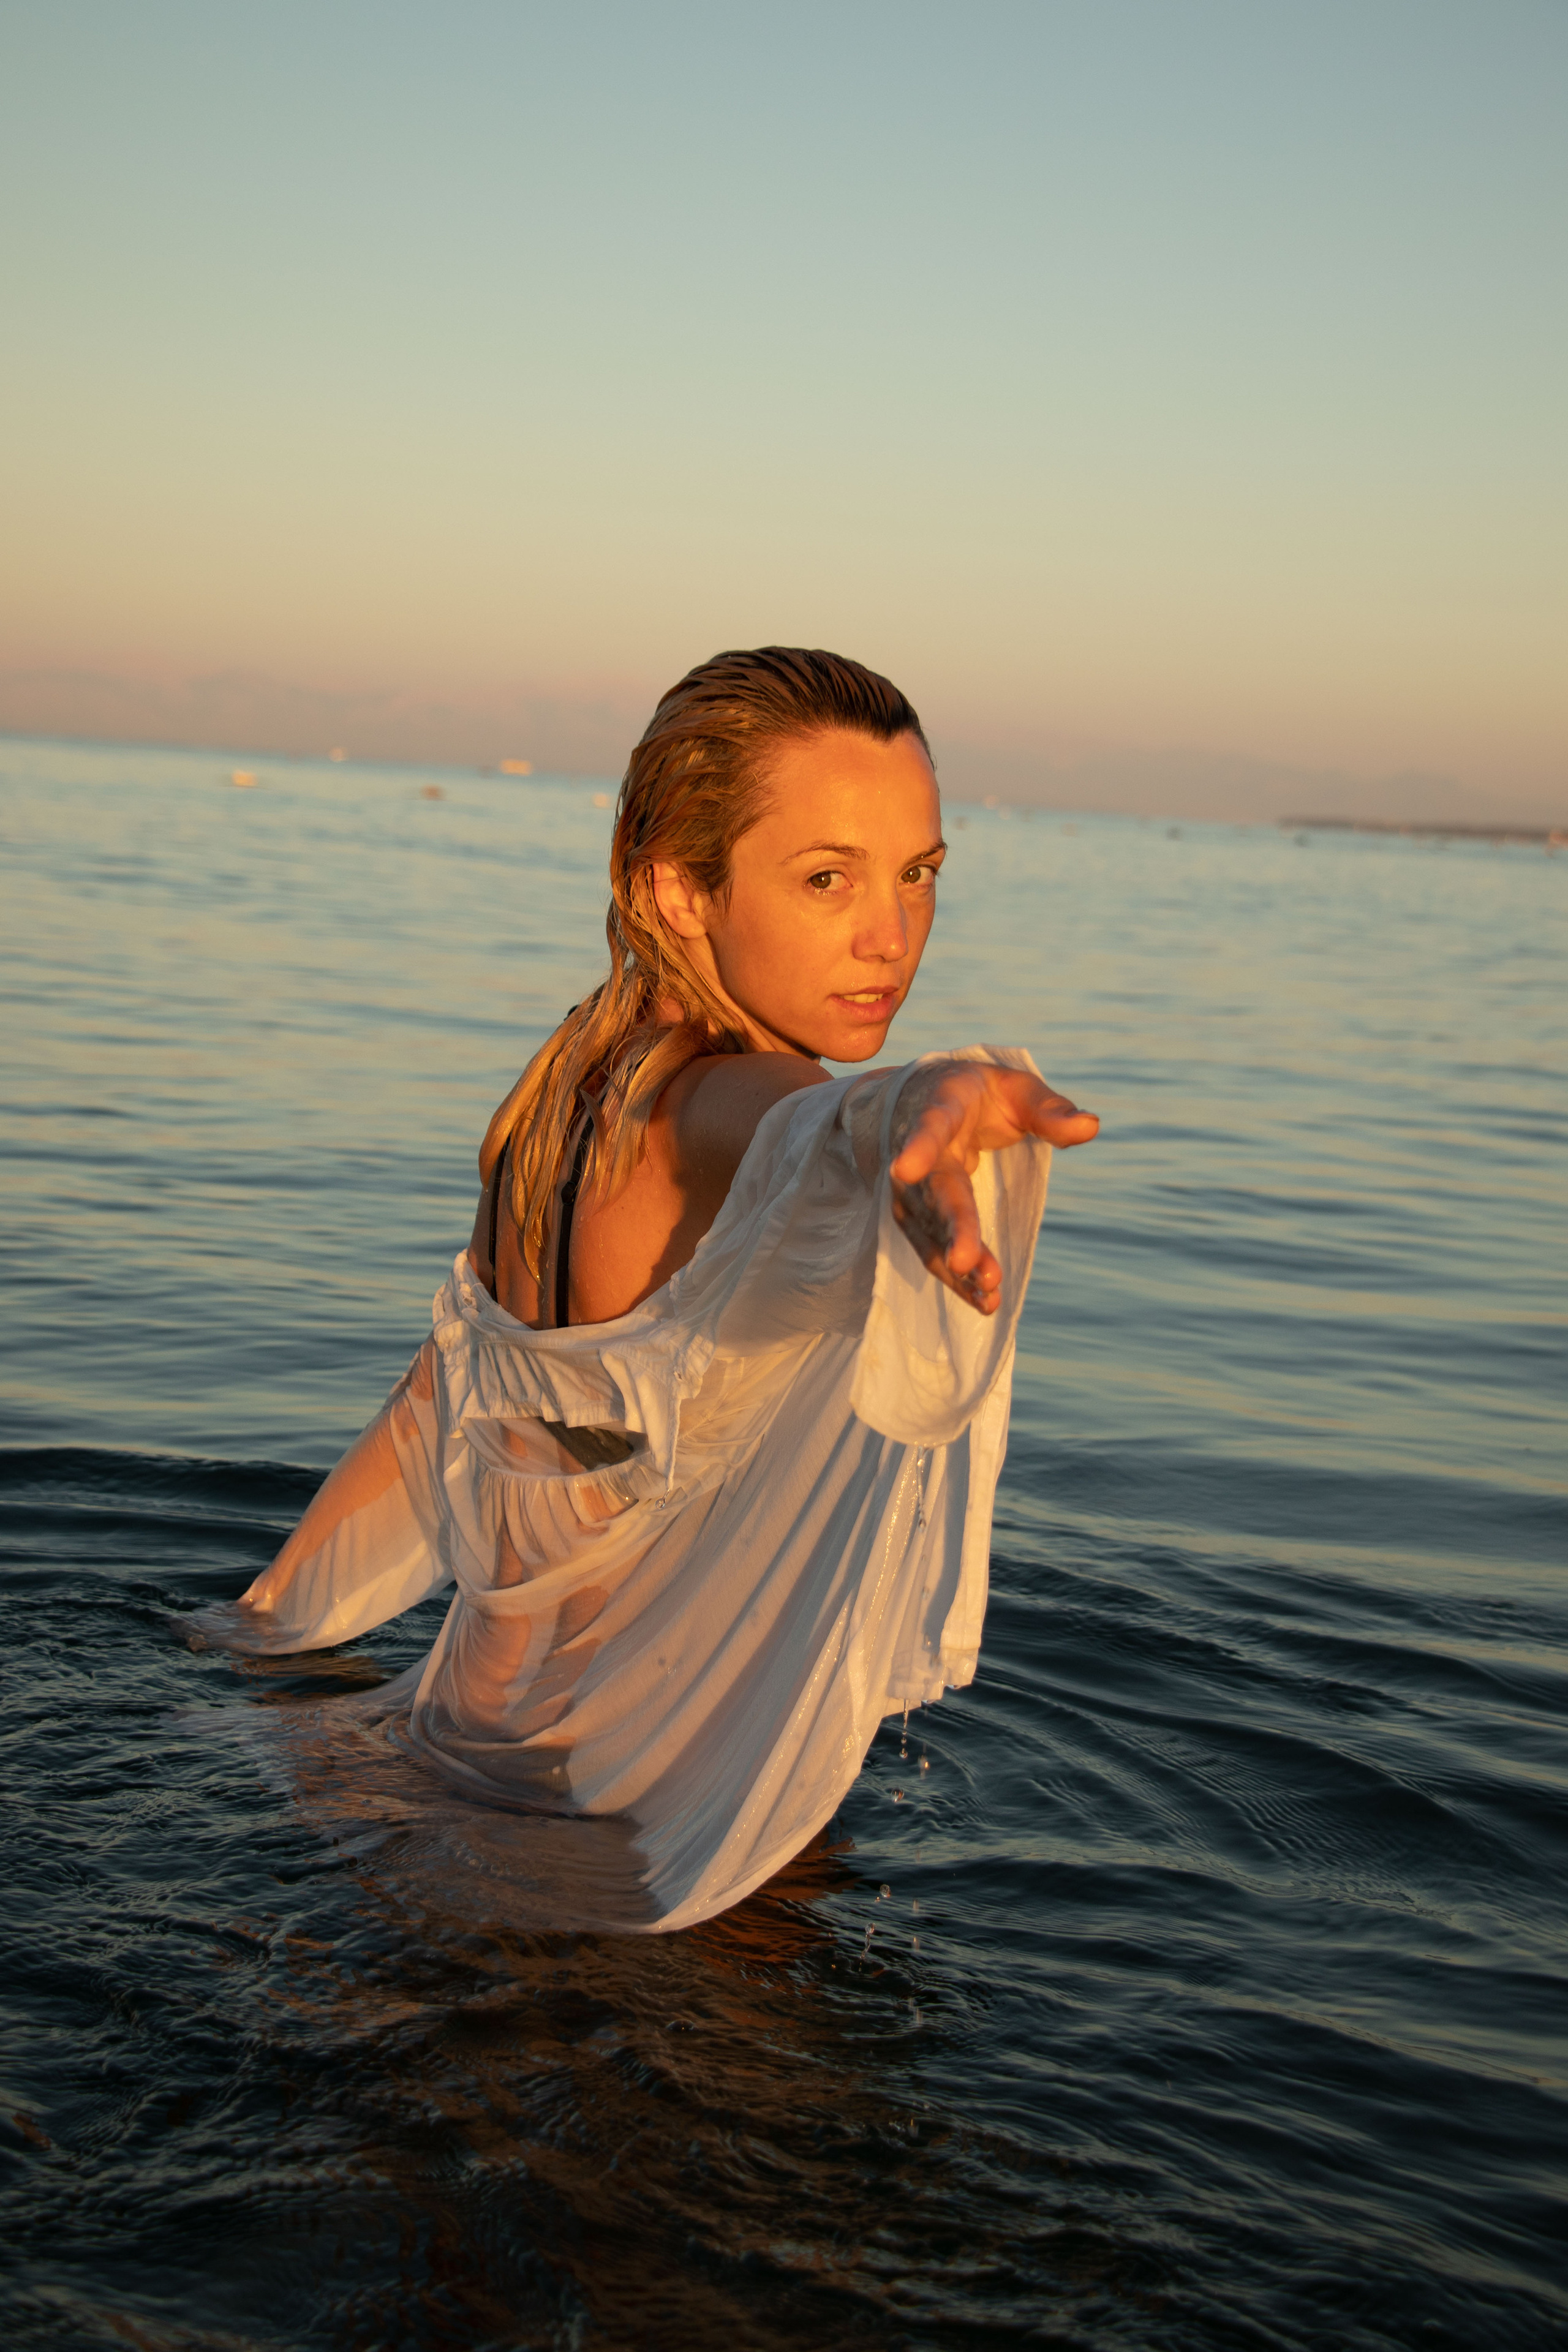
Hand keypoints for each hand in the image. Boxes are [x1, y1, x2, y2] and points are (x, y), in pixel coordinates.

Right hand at [889, 1064, 1097, 1314]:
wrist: (919, 1104)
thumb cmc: (977, 1096)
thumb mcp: (1017, 1089)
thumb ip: (1050, 1110)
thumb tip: (1091, 1126)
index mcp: (940, 1107)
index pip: (929, 1126)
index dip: (918, 1147)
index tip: (905, 1169)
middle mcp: (916, 1153)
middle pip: (933, 1192)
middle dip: (951, 1228)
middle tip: (965, 1262)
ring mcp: (911, 1190)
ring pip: (931, 1230)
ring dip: (956, 1264)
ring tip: (989, 1291)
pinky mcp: (916, 1219)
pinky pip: (934, 1251)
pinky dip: (957, 1279)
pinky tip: (985, 1301)